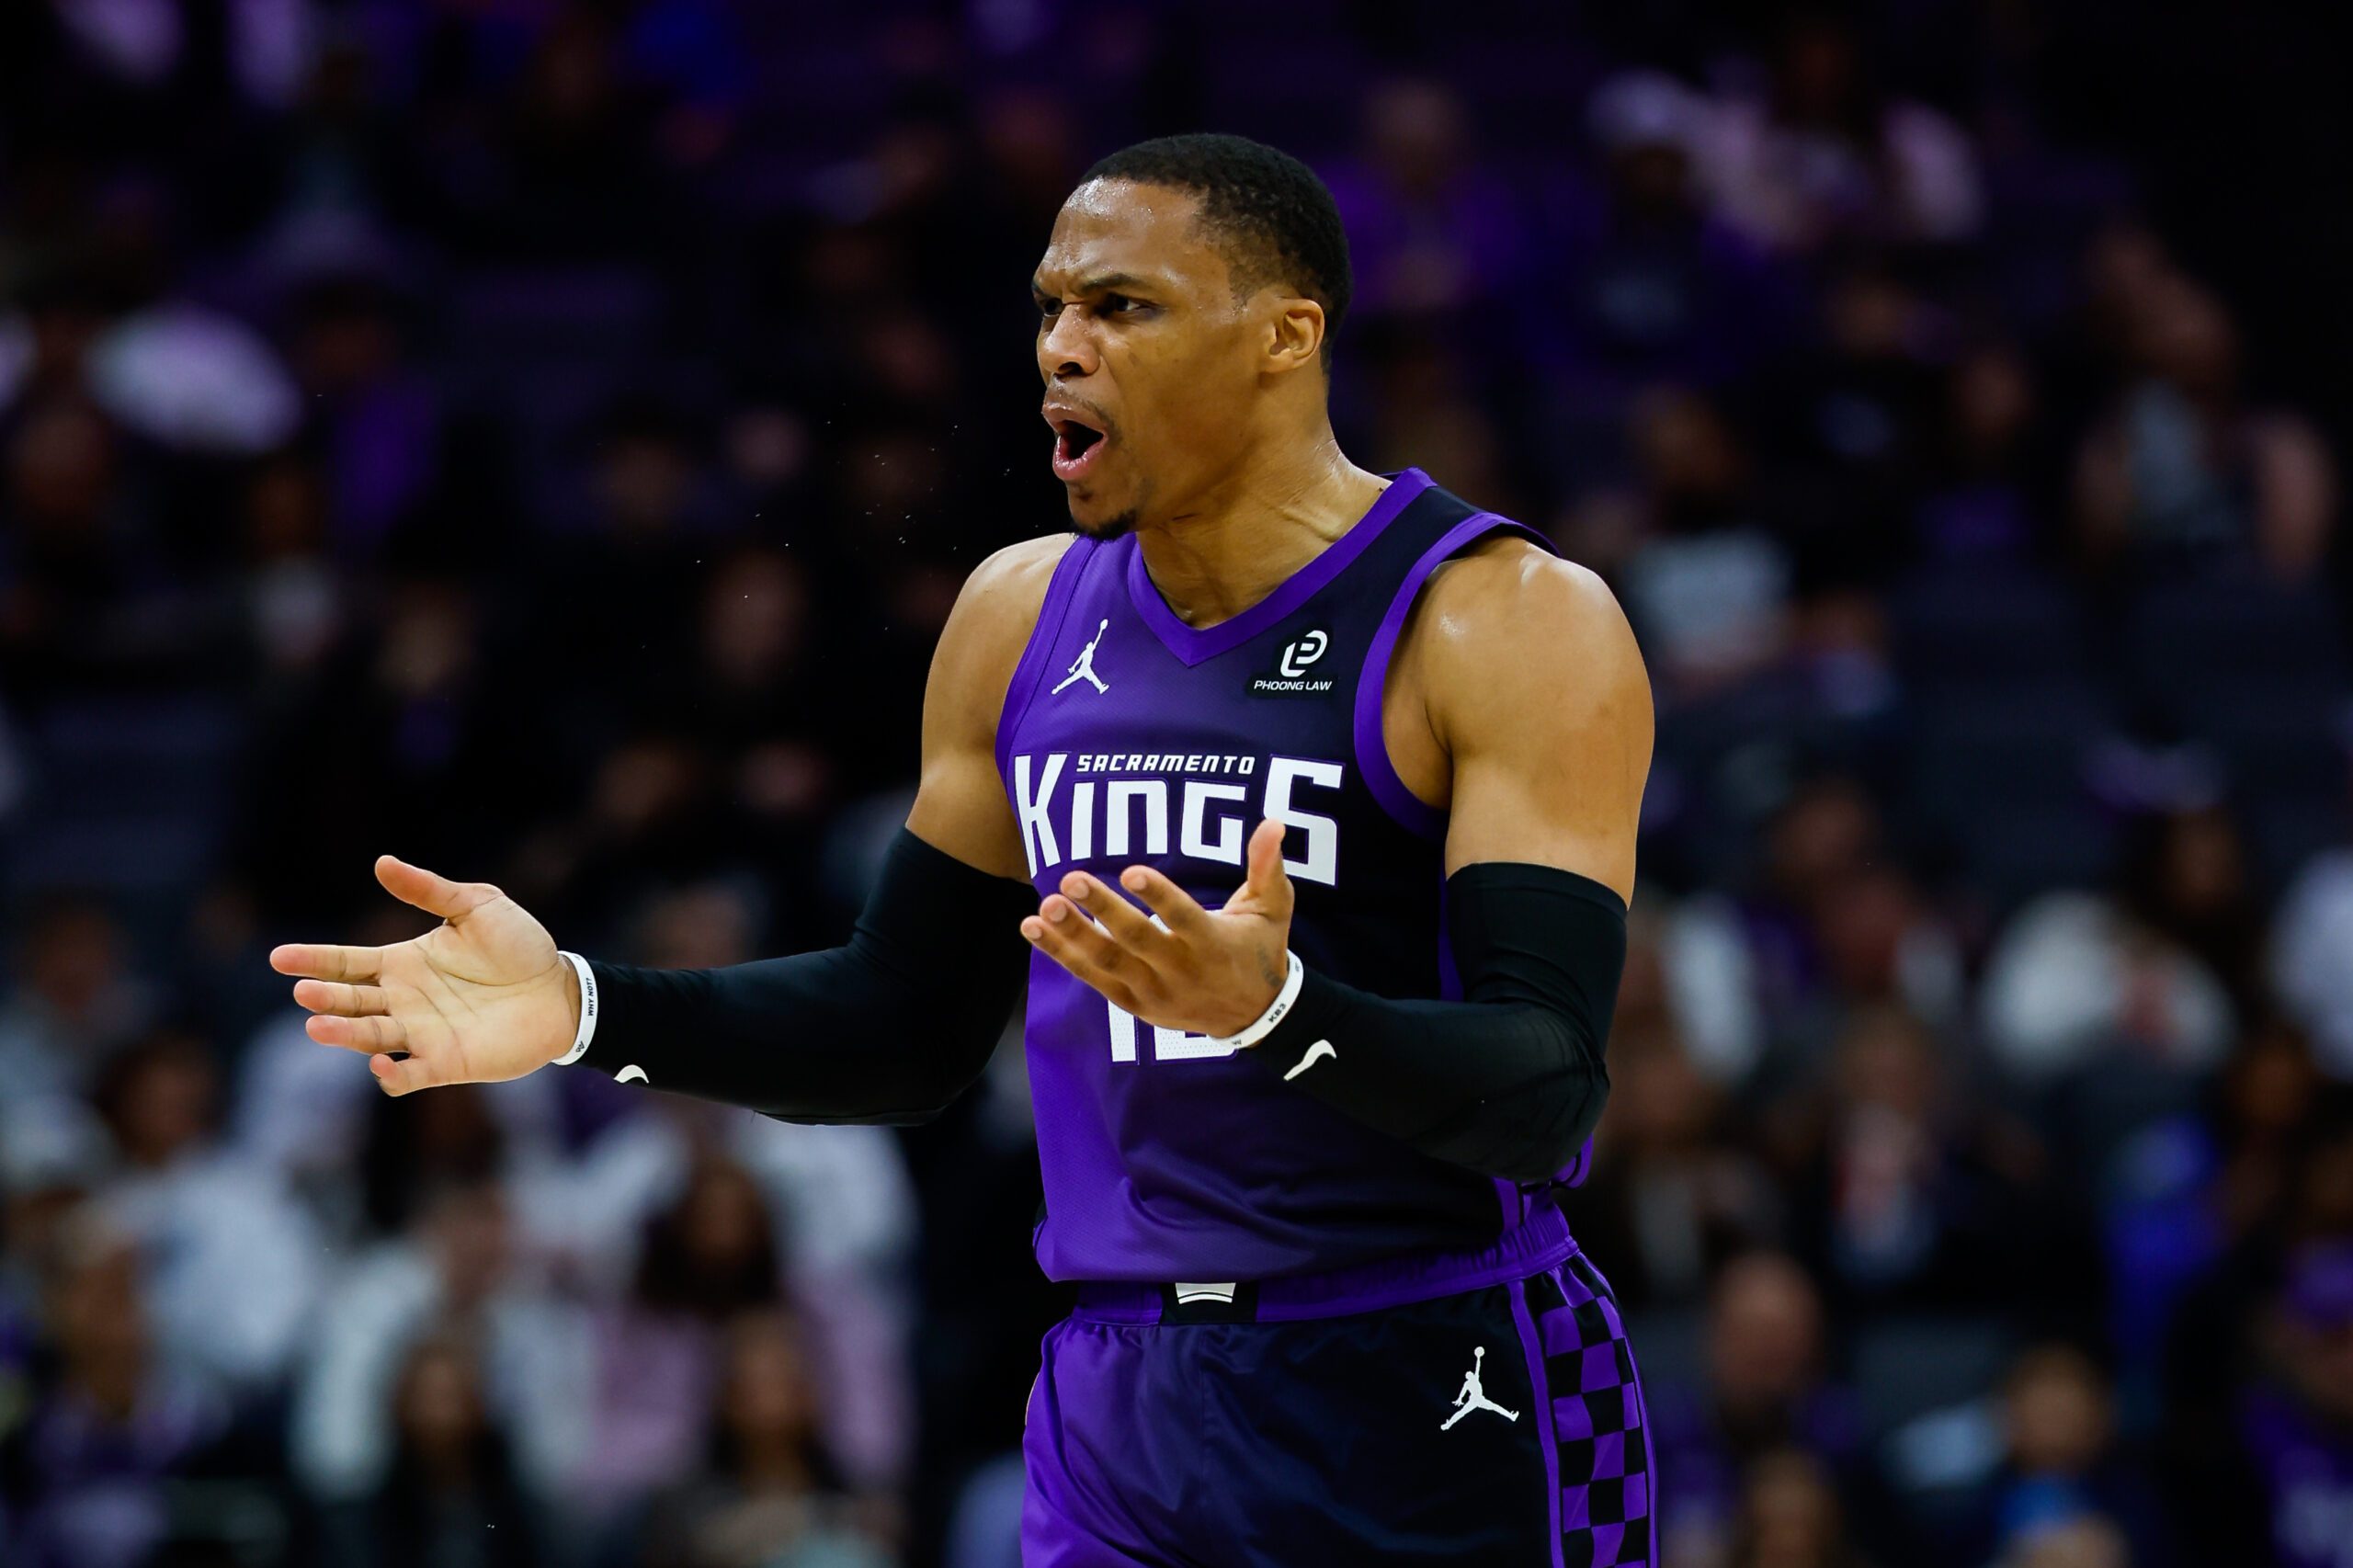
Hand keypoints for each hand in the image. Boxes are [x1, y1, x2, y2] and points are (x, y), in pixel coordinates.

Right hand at [268, 856, 578, 1095]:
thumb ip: (430, 890)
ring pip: (370, 1037)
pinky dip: (391, 1075)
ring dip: (344, 1035)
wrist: (561, 990)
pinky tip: (382, 1064)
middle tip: (303, 992)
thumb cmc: (520, 945)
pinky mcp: (446, 1062)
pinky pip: (409, 1075)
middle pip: (351, 1001)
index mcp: (403, 962)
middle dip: (325, 998)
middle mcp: (404, 1000)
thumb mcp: (477, 906)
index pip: (347, 962)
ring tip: (318, 1026)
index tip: (279, 957)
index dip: (314, 960)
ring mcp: (422, 1033)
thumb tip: (382, 863)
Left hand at [1021, 817, 1292, 1038]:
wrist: (1254, 1016)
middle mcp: (1182, 971)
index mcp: (1213, 944)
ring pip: (1108, 962)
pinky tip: (1033, 928)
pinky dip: (1062, 955)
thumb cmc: (1260, 948)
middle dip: (1103, 911)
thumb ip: (1267, 866)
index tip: (1130, 871)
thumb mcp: (1273, 908)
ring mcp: (1154, 991)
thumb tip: (1272, 822)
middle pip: (1137, 941)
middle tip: (1071, 879)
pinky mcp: (1134, 1003)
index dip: (1158, 897)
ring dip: (1072, 935)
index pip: (1183, 919)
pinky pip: (1093, 978)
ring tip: (1045, 906)